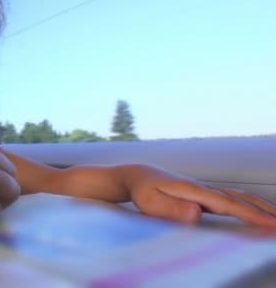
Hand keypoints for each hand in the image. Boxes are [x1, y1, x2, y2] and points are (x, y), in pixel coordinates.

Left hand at [126, 165, 275, 227]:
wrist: (138, 175)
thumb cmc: (143, 190)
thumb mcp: (150, 201)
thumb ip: (171, 208)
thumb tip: (197, 214)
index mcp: (195, 191)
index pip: (229, 205)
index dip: (251, 215)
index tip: (271, 225)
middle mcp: (204, 189)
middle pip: (241, 199)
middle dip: (265, 211)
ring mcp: (206, 191)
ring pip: (240, 198)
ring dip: (261, 207)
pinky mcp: (204, 195)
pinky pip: (233, 200)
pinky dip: (249, 205)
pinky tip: (256, 212)